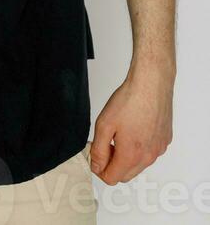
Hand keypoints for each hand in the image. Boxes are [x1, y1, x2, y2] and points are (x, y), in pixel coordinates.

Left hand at [89, 64, 173, 183]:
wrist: (151, 83)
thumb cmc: (129, 100)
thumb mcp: (104, 124)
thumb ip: (98, 150)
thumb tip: (96, 166)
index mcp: (131, 155)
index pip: (112, 178)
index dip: (100, 168)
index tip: (96, 154)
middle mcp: (148, 157)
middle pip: (126, 175)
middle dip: (113, 163)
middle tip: (107, 142)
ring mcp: (159, 149)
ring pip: (139, 164)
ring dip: (127, 156)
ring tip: (121, 132)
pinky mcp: (165, 140)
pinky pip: (150, 152)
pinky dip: (141, 147)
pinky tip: (135, 127)